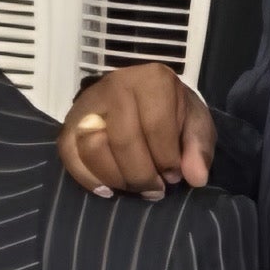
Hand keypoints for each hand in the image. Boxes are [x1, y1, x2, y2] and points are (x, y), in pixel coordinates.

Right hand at [58, 65, 215, 197]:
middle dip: (142, 175)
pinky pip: (69, 155)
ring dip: (116, 179)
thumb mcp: (197, 126)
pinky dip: (87, 179)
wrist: (145, 100)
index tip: (175, 175)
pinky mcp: (69, 123)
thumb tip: (196, 177)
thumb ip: (199, 149)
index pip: (156, 126)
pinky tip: (107, 190)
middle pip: (123, 141)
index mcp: (153, 80)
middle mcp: (116, 85)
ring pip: (93, 148)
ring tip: (134, 188)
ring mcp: (88, 104)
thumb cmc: (174, 114)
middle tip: (155, 189)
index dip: (167, 159)